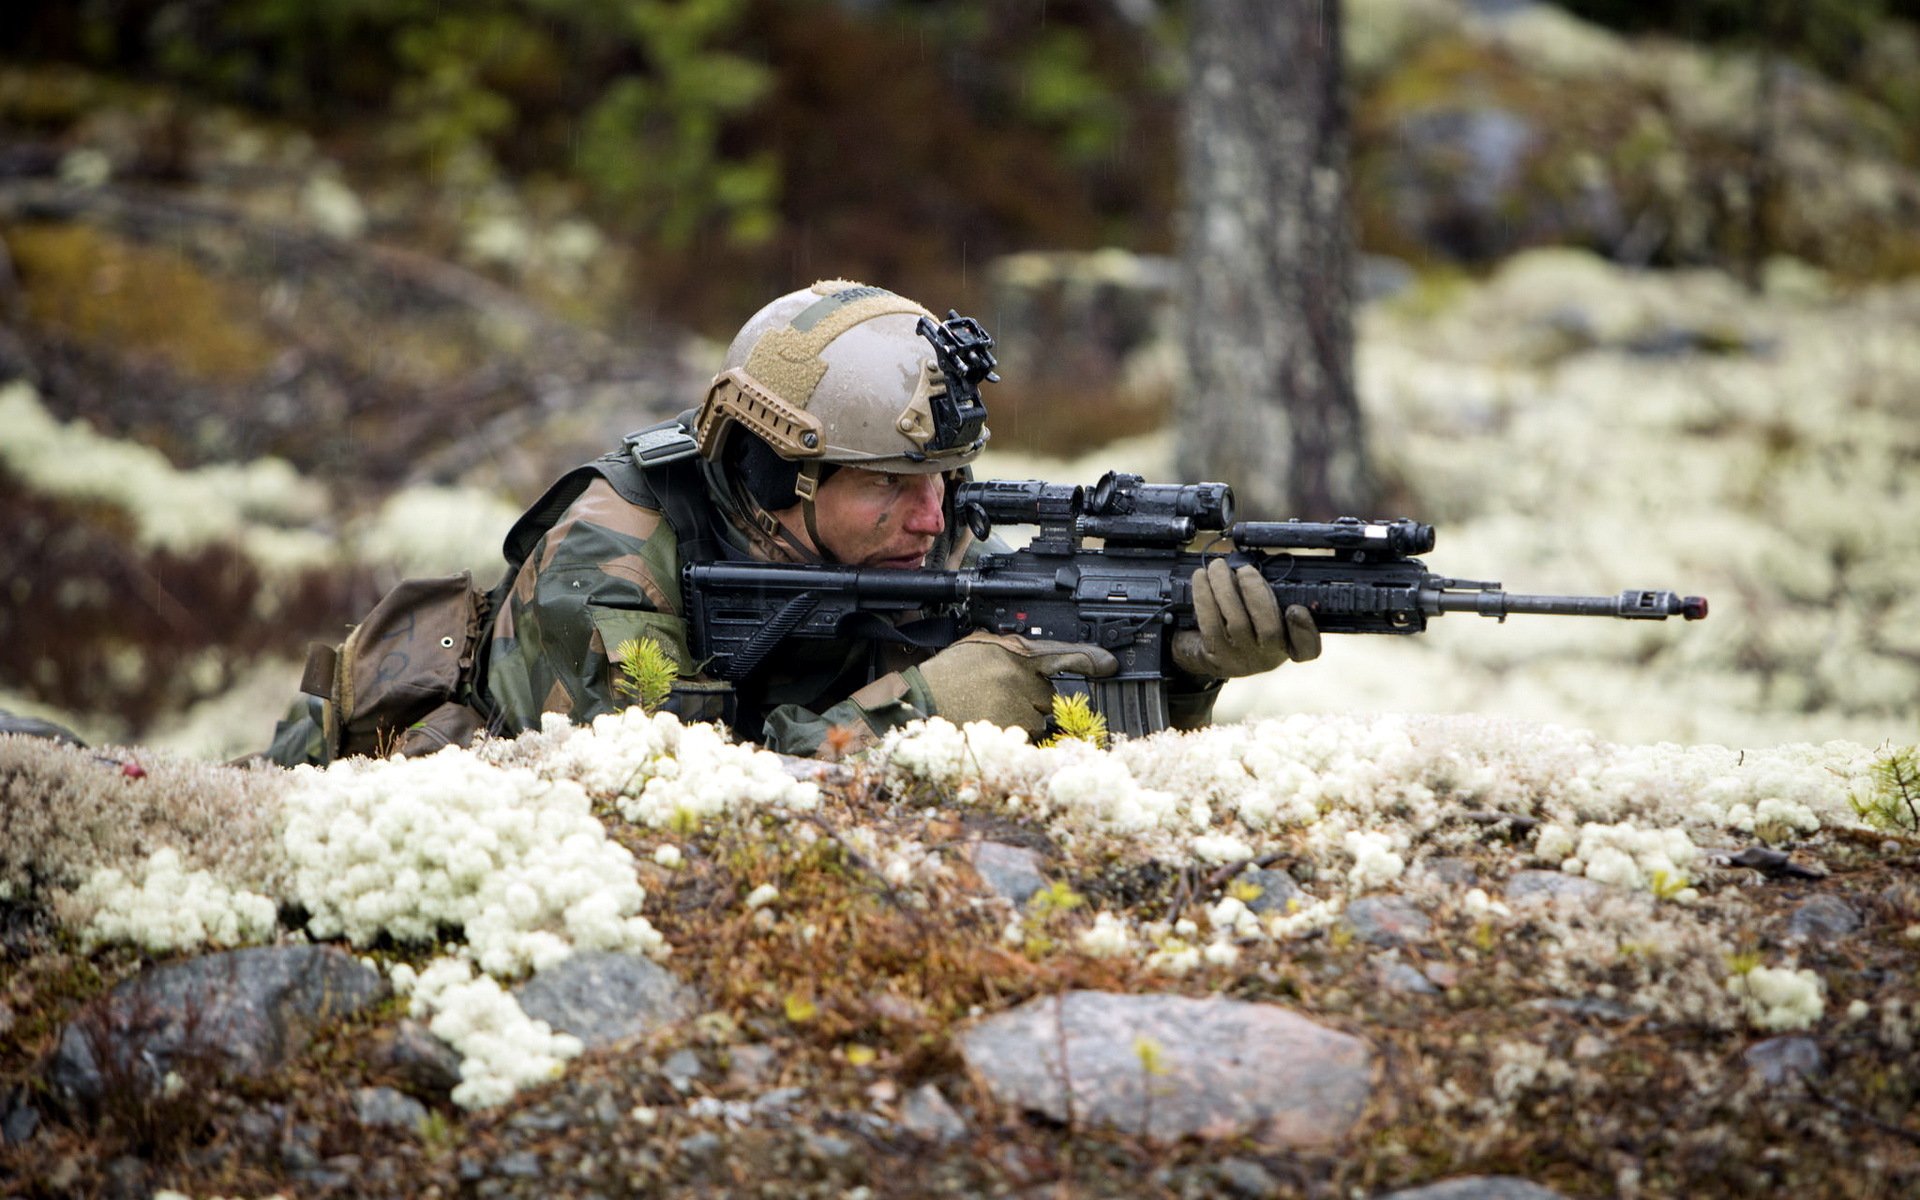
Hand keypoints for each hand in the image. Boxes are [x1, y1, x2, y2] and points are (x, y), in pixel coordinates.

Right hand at [914, 632, 1118, 732]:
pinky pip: (1026, 736)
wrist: (921, 701)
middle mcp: (1019, 676)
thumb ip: (1011, 651)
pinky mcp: (1011, 730)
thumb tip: (1037, 662)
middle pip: (1047, 694)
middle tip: (999, 697)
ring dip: (1022, 718)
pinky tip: (990, 725)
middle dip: (1031, 698)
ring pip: (1038, 718)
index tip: (1109, 665)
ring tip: (990, 711)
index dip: (1087, 660)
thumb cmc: (946, 676)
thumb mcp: (979, 648)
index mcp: (1013, 652)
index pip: (1060, 654)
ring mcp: (1017, 704)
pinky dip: (1013, 734)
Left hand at [1171, 559, 1320, 678]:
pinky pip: (1209, 622)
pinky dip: (1204, 595)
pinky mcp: (1213, 654)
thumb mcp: (1265, 616)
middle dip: (1257, 592)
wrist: (1210, 652)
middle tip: (1245, 569)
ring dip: (1225, 587)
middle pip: (1270, 629)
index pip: (1307, 649)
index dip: (1306, 630)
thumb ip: (1273, 597)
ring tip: (1217, 566)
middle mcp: (1266, 657)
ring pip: (1237, 622)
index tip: (1296, 609)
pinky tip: (1201, 578)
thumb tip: (1261, 568)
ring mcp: (1240, 659)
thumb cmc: (1244, 624)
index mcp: (1287, 645)